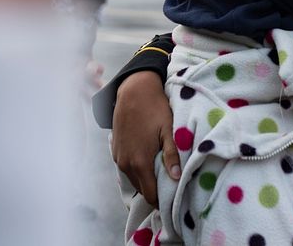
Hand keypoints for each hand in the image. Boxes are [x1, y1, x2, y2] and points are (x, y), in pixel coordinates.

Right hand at [111, 71, 178, 205]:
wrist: (133, 91)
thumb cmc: (154, 109)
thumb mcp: (168, 130)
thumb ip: (172, 155)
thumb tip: (177, 178)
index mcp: (140, 162)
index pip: (150, 195)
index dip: (162, 200)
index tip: (173, 199)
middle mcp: (126, 164)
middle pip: (142, 189)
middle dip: (155, 191)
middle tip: (170, 186)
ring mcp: (118, 157)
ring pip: (134, 179)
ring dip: (145, 180)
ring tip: (160, 172)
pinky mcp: (115, 150)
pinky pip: (127, 168)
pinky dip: (137, 169)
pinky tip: (148, 159)